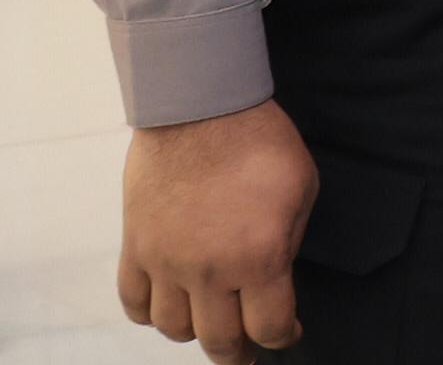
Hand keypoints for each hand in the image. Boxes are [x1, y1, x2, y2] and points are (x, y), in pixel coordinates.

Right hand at [119, 99, 314, 360]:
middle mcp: (209, 271)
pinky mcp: (135, 247)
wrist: (200, 109)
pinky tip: (167, 307)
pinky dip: (149, 314)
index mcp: (259, 258)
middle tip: (247, 351)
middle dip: (238, 352)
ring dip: (194, 333)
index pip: (270, 326)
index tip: (289, 333)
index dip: (283, 337)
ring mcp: (166, 263)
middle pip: (219, 340)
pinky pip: (133, 302)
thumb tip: (275, 274)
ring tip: (210, 323)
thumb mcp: (302, 190)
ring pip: (173, 329)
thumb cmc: (261, 143)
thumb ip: (288, 242)